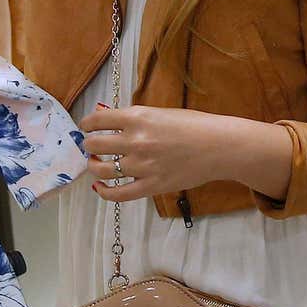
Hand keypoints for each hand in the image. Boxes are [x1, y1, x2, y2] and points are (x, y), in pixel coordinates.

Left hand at [76, 103, 291, 202]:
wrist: (220, 146)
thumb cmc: (193, 125)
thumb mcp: (159, 112)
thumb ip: (132, 117)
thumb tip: (104, 115)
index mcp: (137, 117)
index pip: (96, 121)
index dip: (86, 125)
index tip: (86, 128)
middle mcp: (136, 141)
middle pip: (93, 145)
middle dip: (89, 146)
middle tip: (92, 147)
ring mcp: (143, 165)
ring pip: (101, 169)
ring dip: (94, 166)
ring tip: (97, 164)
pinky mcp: (152, 186)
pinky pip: (118, 194)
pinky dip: (104, 192)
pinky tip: (100, 187)